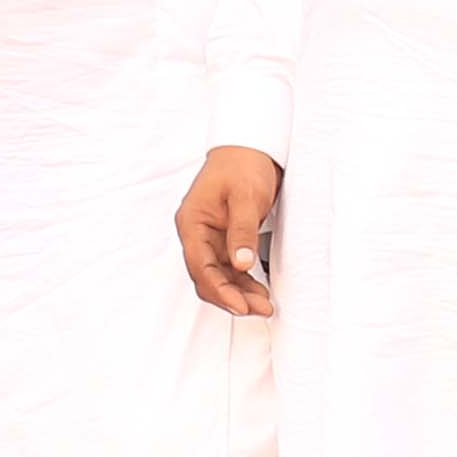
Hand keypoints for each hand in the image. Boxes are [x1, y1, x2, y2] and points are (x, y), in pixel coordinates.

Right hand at [173, 145, 282, 311]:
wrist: (250, 146)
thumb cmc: (243, 164)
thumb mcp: (245, 196)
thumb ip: (242, 231)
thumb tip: (240, 265)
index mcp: (192, 222)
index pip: (200, 266)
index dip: (219, 290)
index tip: (240, 306)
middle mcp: (197, 233)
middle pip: (207, 276)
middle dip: (231, 297)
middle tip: (260, 309)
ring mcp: (210, 237)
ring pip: (218, 276)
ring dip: (239, 293)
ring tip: (264, 305)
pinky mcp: (224, 238)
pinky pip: (229, 268)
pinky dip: (243, 282)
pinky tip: (258, 291)